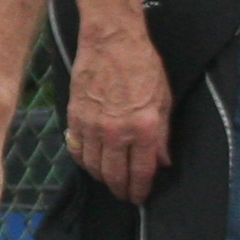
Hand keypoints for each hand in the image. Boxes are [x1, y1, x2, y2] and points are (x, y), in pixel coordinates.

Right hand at [66, 19, 173, 203]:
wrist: (112, 41)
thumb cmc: (143, 66)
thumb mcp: (163, 101)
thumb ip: (162, 135)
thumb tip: (163, 161)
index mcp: (144, 129)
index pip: (142, 172)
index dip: (140, 190)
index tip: (139, 198)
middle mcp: (117, 132)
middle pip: (115, 174)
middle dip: (121, 189)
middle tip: (124, 194)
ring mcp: (93, 126)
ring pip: (94, 166)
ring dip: (102, 178)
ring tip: (108, 180)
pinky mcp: (75, 116)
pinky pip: (77, 149)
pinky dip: (83, 160)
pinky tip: (90, 162)